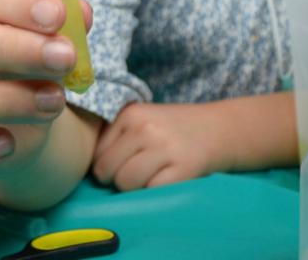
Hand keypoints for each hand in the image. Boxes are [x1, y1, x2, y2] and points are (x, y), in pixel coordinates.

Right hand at [0, 0, 92, 186]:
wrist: (14, 121)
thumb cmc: (23, 63)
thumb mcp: (44, 37)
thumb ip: (62, 24)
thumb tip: (80, 12)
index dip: (9, 1)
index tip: (57, 15)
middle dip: (7, 48)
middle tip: (63, 58)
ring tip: (53, 101)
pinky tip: (7, 145)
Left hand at [93, 102, 226, 190]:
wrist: (218, 128)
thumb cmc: (172, 129)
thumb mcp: (142, 119)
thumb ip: (116, 136)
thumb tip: (89, 167)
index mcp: (130, 114)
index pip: (97, 153)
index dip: (105, 166)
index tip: (121, 165)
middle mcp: (144, 128)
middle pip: (108, 170)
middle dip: (117, 180)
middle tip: (136, 174)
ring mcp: (164, 147)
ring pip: (126, 183)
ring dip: (135, 189)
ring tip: (150, 177)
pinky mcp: (183, 168)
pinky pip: (152, 192)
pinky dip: (155, 193)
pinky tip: (166, 180)